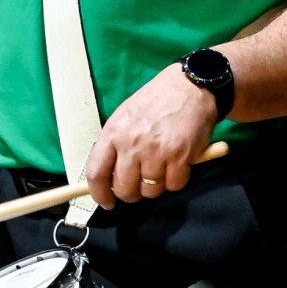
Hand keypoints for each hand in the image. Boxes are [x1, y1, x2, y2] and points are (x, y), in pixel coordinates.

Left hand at [84, 64, 217, 209]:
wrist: (190, 86)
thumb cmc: (156, 100)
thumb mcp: (125, 116)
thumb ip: (115, 144)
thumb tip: (108, 176)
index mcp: (113, 132)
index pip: (96, 173)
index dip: (99, 194)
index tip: (106, 202)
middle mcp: (132, 144)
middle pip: (124, 189)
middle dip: (132, 193)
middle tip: (139, 185)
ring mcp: (156, 152)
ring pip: (150, 191)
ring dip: (156, 186)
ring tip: (161, 166)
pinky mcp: (180, 157)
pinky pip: (174, 185)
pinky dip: (176, 180)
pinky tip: (178, 163)